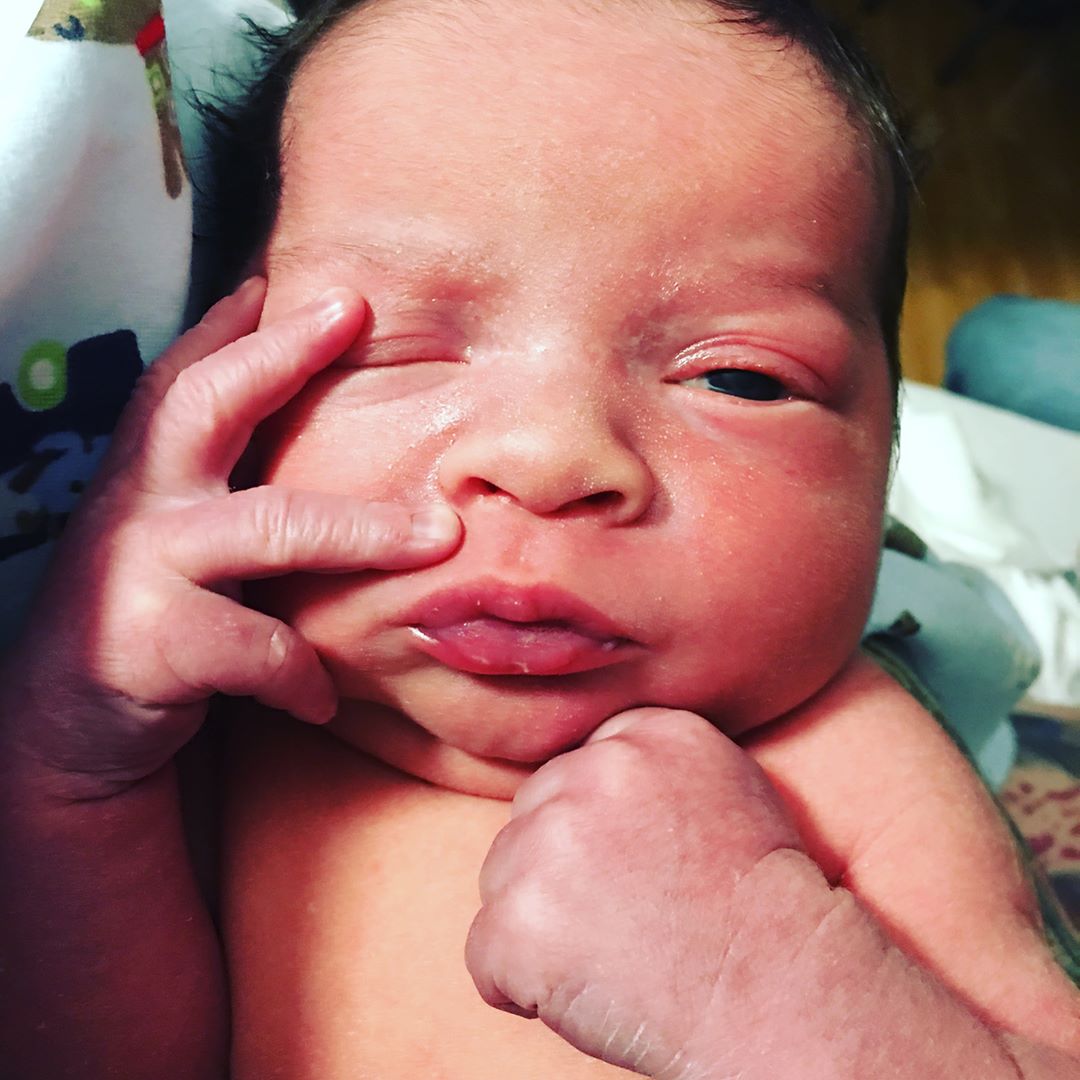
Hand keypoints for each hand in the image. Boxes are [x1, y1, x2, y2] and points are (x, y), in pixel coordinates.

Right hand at [3, 279, 460, 794]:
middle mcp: (136, 509)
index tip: (281, 279)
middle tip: (353, 309)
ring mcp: (135, 572)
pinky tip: (324, 697)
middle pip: (204, 407)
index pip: (183, 382)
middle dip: (280, 354)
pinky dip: (303, 673)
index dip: (229, 327)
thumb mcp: (177, 550)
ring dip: (362, 529)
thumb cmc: (151, 628)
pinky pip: (257, 649)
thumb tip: (316, 450)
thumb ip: (225, 499)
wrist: (65, 737)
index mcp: (148, 481)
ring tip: (438, 537)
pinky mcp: (147, 647)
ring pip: (267, 528)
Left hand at [465, 707, 830, 1077]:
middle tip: (627, 919)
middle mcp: (597, 770)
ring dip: (539, 923)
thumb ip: (651, 765)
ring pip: (503, 878)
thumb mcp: (728, 790)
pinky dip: (516, 984)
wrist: (783, 996)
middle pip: (534, 814)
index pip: (581, 766)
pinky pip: (484, 953)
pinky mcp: (521, 918)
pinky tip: (583, 990)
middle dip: (561, 868)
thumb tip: (575, 782)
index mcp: (651, 732)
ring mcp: (553, 841)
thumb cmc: (762, 910)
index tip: (639, 869)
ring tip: (614, 954)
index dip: (601, 827)